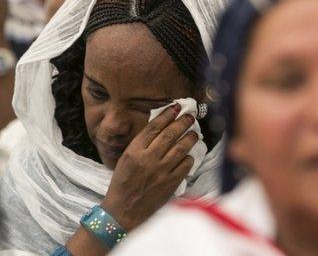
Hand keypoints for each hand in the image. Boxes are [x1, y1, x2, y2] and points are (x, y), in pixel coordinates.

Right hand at [101, 104, 198, 229]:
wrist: (124, 210)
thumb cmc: (123, 182)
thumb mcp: (126, 159)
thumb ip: (142, 144)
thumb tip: (160, 127)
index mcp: (134, 151)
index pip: (154, 127)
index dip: (167, 115)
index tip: (176, 107)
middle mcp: (148, 158)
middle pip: (170, 134)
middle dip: (183, 122)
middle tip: (190, 117)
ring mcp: (161, 171)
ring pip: (181, 148)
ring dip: (190, 138)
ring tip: (194, 133)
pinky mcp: (171, 182)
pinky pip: (186, 165)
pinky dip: (189, 158)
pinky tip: (189, 155)